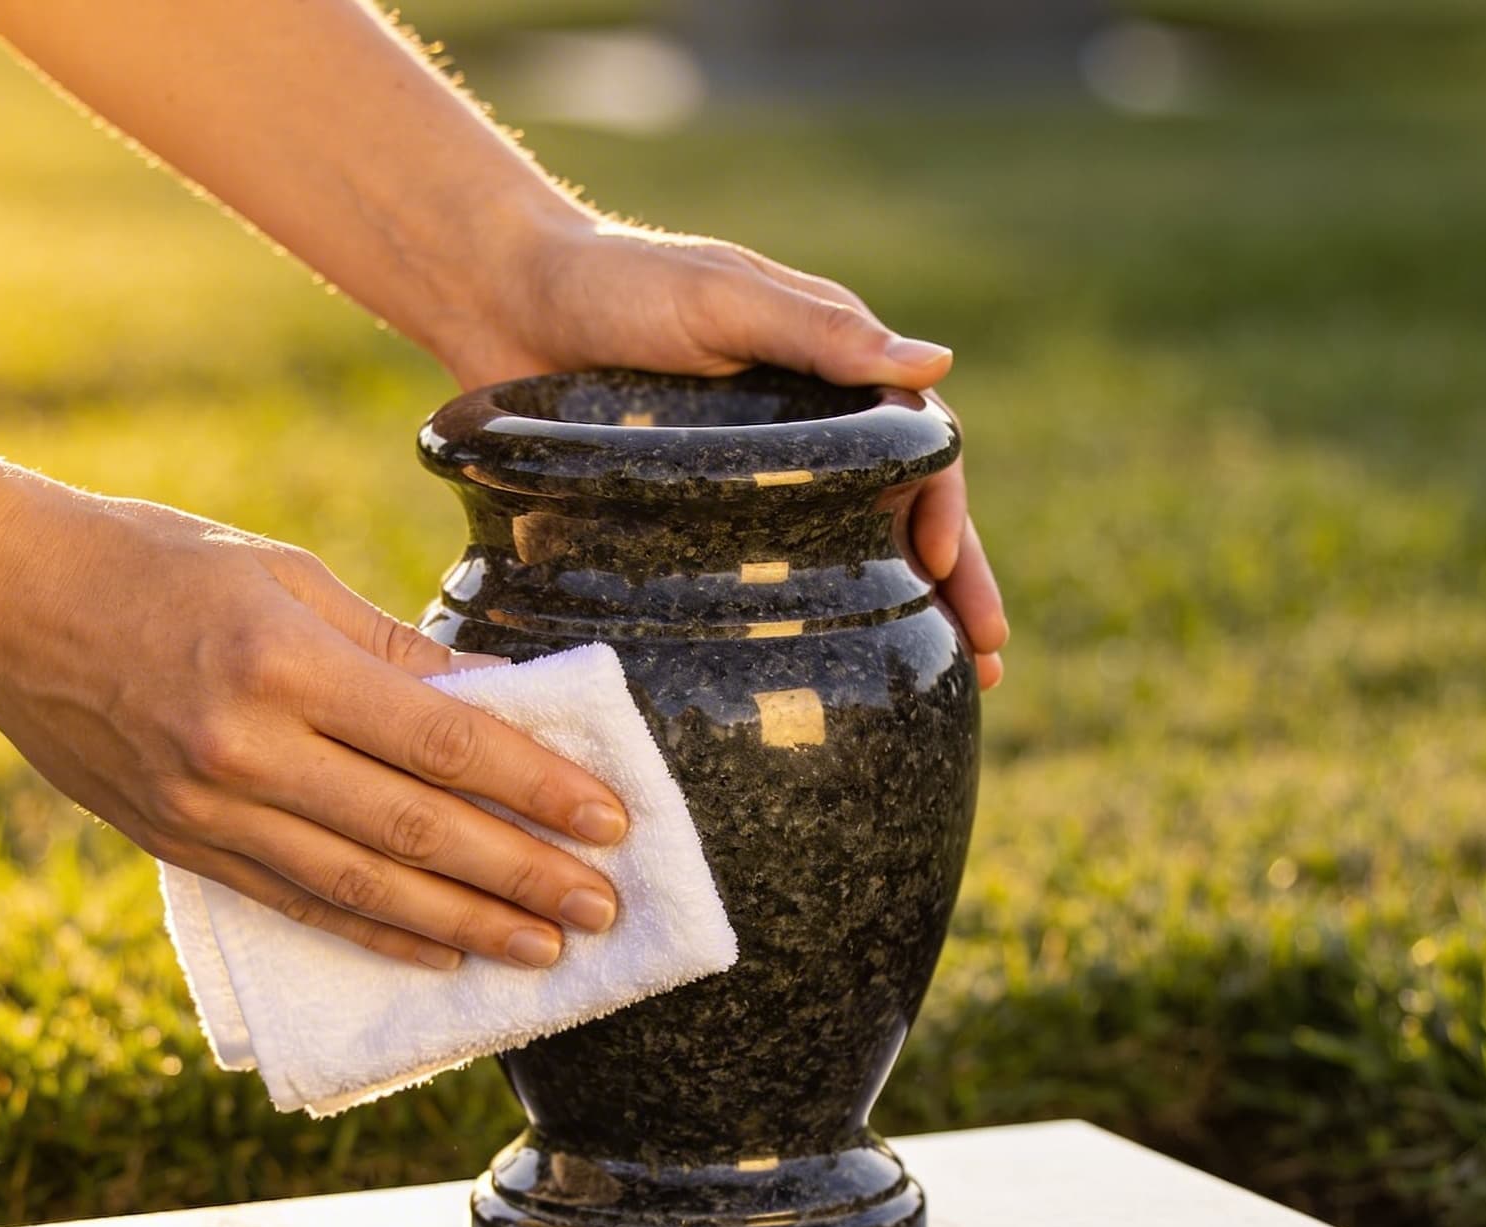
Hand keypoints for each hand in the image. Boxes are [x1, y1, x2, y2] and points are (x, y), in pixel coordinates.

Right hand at [0, 490, 631, 968]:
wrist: (3, 604)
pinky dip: (374, 935)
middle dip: (521, 875)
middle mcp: (248, 746)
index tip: (610, 820)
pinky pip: (295, 903)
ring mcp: (208, 806)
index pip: (444, 739)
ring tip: (542, 951)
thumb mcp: (286, 575)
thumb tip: (496, 705)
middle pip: (416, 830)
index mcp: (286, 661)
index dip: (536, 787)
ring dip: (464, 926)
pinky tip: (439, 954)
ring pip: (362, 886)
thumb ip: (393, 650)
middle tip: (602, 910)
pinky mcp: (179, 844)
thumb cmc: (157, 564)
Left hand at [451, 218, 1007, 689]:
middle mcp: (804, 432)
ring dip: (897, 618)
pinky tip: (823, 676)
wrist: (498, 298)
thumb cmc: (614, 281)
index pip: (918, 451)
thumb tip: (935, 367)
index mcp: (829, 373)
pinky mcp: (694, 518)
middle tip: (987, 664)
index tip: (949, 572)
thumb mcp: (722, 299)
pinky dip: (806, 625)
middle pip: (902, 517)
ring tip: (940, 687)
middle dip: (953, 588)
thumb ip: (820, 333)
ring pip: (846, 556)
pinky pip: (762, 576)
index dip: (947, 511)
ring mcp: (751, 482)